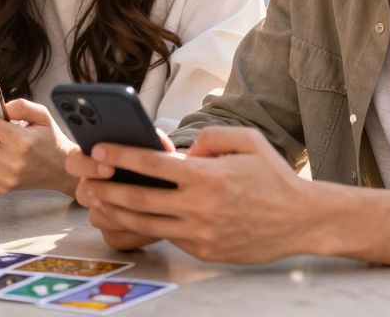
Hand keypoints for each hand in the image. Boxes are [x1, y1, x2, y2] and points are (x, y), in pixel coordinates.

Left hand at [73, 126, 312, 263]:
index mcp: (207, 177)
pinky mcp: (205, 252)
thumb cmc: (273, 177)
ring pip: (148, 224)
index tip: (99, 150)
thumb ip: (209, 138)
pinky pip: (170, 235)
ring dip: (118, 213)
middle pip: (140, 200)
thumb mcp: (247, 141)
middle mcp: (201, 208)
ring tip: (99, 202)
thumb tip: (181, 150)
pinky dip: (149, 227)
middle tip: (87, 181)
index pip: (152, 165)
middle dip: (108, 189)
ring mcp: (202, 233)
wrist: (302, 220)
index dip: (121, 157)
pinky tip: (131, 218)